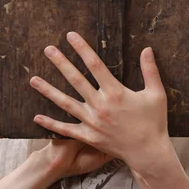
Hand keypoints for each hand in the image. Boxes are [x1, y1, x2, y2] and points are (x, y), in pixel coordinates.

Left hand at [29, 31, 171, 172]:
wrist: (148, 152)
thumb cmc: (154, 122)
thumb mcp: (156, 94)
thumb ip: (150, 70)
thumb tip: (147, 49)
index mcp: (116, 92)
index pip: (95, 65)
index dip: (82, 49)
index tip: (71, 36)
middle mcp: (100, 105)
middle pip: (76, 79)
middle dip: (61, 63)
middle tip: (48, 49)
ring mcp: (92, 122)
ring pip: (65, 103)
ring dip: (48, 90)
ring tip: (32, 79)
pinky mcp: (88, 136)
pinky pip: (66, 129)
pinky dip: (51, 123)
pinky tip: (36, 117)